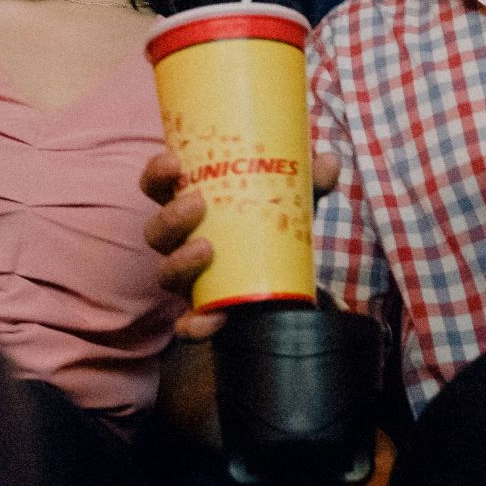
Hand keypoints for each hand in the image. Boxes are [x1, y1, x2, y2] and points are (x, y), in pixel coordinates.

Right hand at [142, 148, 341, 342]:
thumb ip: (309, 180)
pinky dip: (195, 325)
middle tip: (196, 202)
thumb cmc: (273, 222)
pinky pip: (188, 324)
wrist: (286, 275)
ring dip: (180, 261)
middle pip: (156, 231)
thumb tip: (328, 160)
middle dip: (170, 217)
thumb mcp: (291, 199)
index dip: (156, 174)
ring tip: (206, 249)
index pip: (158, 186)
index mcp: (190, 205)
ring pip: (166, 274)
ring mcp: (189, 279)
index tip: (173, 161)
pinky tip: (215, 318)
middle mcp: (181, 242)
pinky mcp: (203, 311)